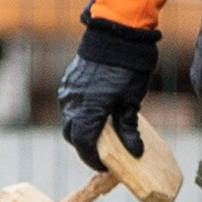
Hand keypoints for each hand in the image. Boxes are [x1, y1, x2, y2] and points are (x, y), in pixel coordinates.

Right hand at [58, 34, 155, 173]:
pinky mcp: (68, 82)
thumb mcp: (132, 101)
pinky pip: (70, 106)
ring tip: (103, 135)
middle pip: (72, 135)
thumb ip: (128, 128)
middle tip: (104, 155)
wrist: (115, 34)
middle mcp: (72, 102)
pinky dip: (80, 115)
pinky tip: (98, 114)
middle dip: (86, 147)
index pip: (84, 145)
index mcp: (88, 110)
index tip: (106, 167)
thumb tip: (134, 152)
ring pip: (69, 120)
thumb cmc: (127, 68)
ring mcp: (68, 91)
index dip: (94, 160)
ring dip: (82, 130)